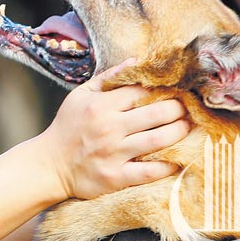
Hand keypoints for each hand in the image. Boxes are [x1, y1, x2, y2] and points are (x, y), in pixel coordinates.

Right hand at [36, 59, 189, 200]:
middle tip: (189, 108)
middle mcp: (109, 128)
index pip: (141, 91)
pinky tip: (180, 160)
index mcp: (101, 105)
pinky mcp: (116, 178)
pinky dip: (168, 166)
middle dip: (178, 109)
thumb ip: (109, 78)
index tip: (177, 89)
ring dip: (179, 132)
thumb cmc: (68, 126)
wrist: (50, 165)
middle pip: (156, 113)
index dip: (163, 88)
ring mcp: (113, 154)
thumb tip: (136, 62)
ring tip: (189, 127)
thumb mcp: (81, 95)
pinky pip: (149, 172)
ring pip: (157, 140)